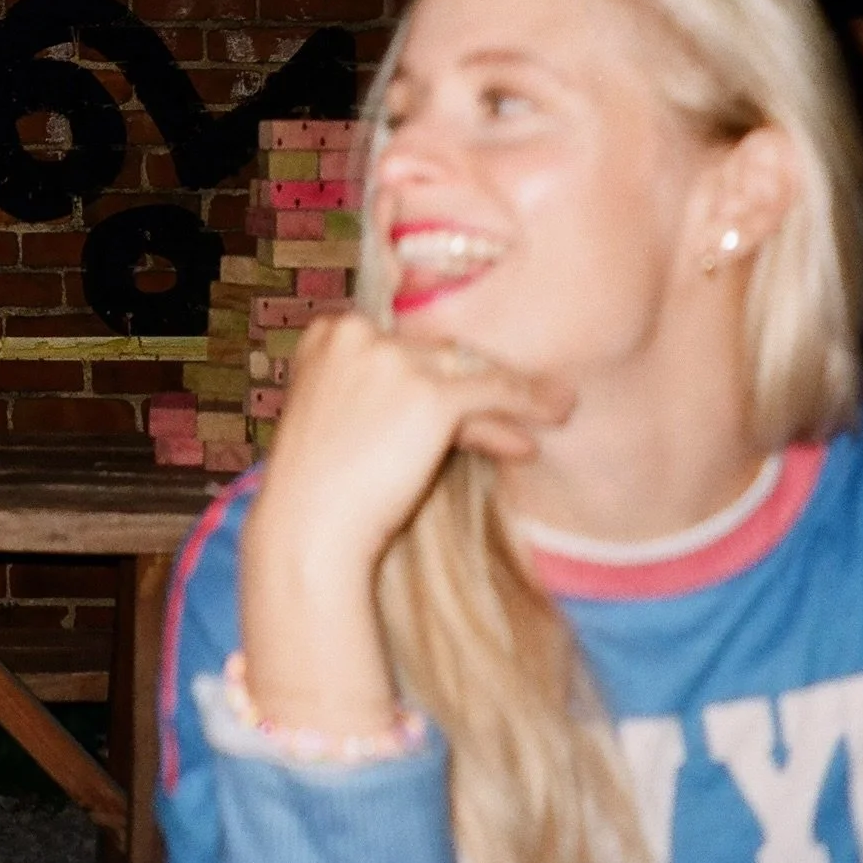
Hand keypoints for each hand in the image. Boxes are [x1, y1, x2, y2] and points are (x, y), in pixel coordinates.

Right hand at [259, 314, 572, 572]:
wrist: (309, 529)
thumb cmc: (320, 487)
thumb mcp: (342, 416)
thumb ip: (377, 389)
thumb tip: (450, 394)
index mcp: (327, 333)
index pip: (400, 342)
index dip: (435, 372)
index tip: (463, 395)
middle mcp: (356, 333)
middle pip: (435, 355)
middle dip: (472, 390)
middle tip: (510, 410)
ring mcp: (392, 360)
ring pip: (468, 372)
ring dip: (509, 398)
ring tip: (549, 410)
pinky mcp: (429, 394)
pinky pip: (495, 393)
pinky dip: (528, 403)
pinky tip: (553, 412)